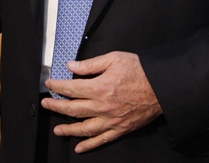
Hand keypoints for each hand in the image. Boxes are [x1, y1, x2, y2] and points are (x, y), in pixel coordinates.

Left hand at [41, 51, 162, 153]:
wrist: (162, 86)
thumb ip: (91, 64)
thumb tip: (72, 66)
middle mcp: (103, 107)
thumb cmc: (139, 70)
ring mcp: (111, 120)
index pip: (71, 89)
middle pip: (73, 110)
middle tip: (46, 105)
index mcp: (100, 87)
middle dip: (57, 107)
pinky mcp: (120, 129)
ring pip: (84, 128)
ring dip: (68, 130)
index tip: (50, 84)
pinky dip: (89, 145)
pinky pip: (102, 140)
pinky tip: (79, 147)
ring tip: (57, 130)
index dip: (58, 87)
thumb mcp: (114, 59)